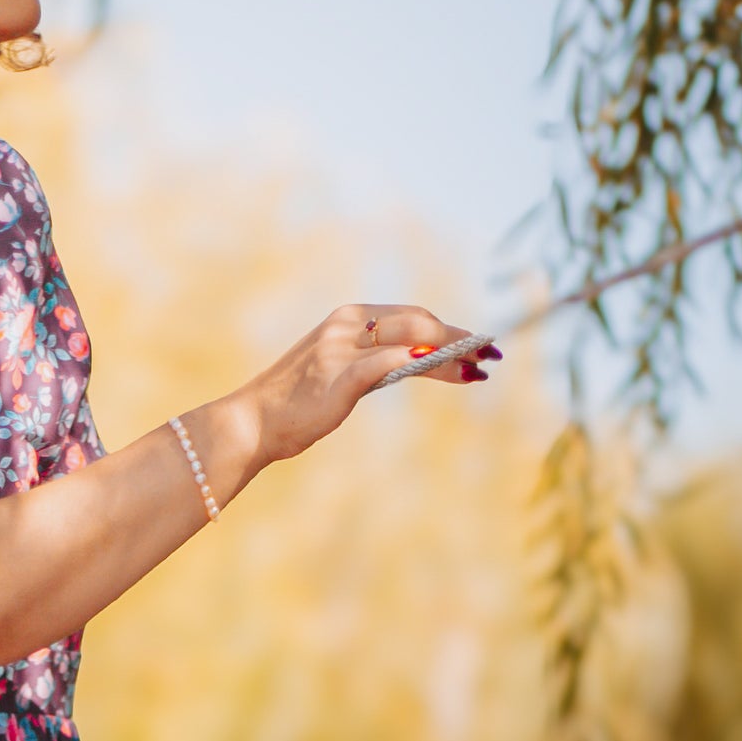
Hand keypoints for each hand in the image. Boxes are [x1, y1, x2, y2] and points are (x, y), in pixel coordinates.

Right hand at [228, 304, 499, 474]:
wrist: (251, 424)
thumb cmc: (294, 406)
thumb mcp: (338, 374)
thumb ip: (374, 364)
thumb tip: (414, 365)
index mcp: (348, 319)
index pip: (412, 317)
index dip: (449, 330)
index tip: (476, 345)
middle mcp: (348, 325)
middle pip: (420, 324)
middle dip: (459, 340)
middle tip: (490, 355)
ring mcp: (343, 348)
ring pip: (414, 341)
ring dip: (453, 355)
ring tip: (479, 368)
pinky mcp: (340, 376)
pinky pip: (391, 364)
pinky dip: (426, 364)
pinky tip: (453, 371)